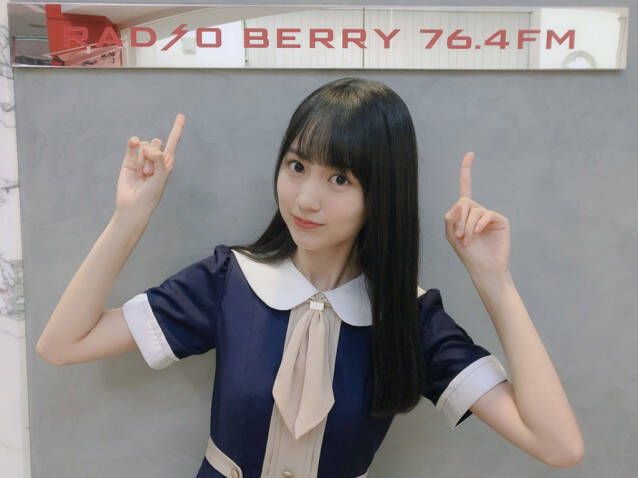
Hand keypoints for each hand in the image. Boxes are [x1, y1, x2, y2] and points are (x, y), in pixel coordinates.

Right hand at [115, 113, 184, 215]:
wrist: (134, 205)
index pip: (173, 142)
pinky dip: (133, 142)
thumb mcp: (161, 177)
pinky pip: (132, 144)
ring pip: (145, 144)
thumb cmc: (151, 194)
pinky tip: (133, 143)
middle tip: (150, 173)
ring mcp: (142, 158)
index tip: (181, 115)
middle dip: (154, 155)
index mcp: (167, 162)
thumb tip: (146, 146)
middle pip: (157, 142)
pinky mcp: (130, 159)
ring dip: (144, 159)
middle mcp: (155, 158)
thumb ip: (159, 159)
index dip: (177, 128)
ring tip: (143, 174)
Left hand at [444, 152, 510, 274]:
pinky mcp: (500, 220)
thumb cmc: (467, 253)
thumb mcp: (452, 234)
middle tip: (459, 235)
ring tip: (467, 241)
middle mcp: (477, 210)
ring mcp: (489, 215)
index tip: (470, 154)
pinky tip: (477, 233)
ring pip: (474, 210)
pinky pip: (486, 214)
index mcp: (464, 212)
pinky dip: (478, 224)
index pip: (465, 187)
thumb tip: (460, 201)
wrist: (484, 267)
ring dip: (467, 226)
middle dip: (459, 218)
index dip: (466, 171)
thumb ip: (451, 217)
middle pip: (464, 201)